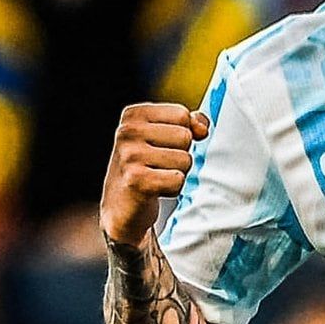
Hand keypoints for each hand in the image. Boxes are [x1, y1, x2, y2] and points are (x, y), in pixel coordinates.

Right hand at [100, 103, 209, 247]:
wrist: (121, 208)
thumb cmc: (145, 169)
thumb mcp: (162, 138)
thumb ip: (186, 124)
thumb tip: (203, 125)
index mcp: (134, 115)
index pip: (182, 114)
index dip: (184, 134)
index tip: (166, 147)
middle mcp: (128, 131)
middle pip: (185, 136)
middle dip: (181, 155)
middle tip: (160, 167)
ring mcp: (130, 155)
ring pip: (185, 159)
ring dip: (177, 174)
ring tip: (157, 178)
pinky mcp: (137, 180)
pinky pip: (178, 180)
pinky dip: (173, 189)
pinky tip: (155, 190)